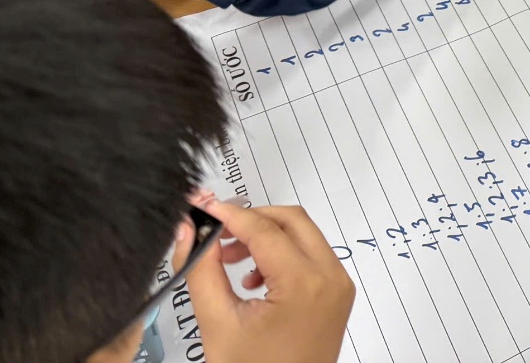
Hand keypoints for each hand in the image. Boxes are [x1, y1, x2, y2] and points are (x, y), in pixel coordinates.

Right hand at [178, 195, 353, 362]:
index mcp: (304, 283)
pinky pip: (311, 256)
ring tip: (228, 260)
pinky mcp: (337, 294)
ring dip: (267, 237)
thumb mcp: (217, 323)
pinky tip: (252, 279)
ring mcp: (339, 286)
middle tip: (217, 231)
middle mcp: (331, 278)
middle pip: (292, 221)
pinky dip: (283, 254)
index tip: (204, 206)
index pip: (265, 229)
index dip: (231, 214)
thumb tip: (190, 230)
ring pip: (304, 235)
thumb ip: (201, 270)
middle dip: (252, 220)